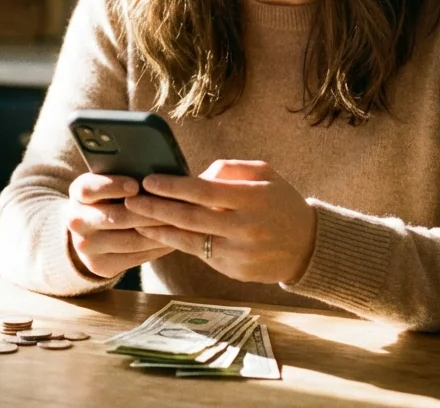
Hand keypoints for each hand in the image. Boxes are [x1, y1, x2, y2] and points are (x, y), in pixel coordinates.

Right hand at [67, 173, 172, 278]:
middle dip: (149, 212)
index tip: (136, 185)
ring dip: (158, 232)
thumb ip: (129, 174)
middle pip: (116, 217)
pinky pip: (134, 257)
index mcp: (78, 193)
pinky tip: (172, 240)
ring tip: (181, 224)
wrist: (90, 230)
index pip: (89, 189)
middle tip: (175, 207)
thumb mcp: (111, 182)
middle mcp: (76, 220)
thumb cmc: (111, 197)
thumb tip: (163, 173)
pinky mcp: (99, 266)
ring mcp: (85, 246)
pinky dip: (156, 249)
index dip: (112, 186)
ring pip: (129, 240)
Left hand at [124, 160, 317, 284]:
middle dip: (157, 209)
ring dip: (160, 230)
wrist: (308, 246)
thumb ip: (230, 169)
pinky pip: (201, 254)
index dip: (174, 187)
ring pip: (191, 240)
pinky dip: (179, 243)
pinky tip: (160, 235)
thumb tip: (197, 175)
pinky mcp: (235, 271)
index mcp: (252, 199)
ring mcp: (239, 253)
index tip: (150, 180)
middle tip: (131, 201)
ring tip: (136, 220)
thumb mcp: (265, 174)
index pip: (204, 192)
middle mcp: (245, 228)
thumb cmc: (281, 203)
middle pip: (191, 218)